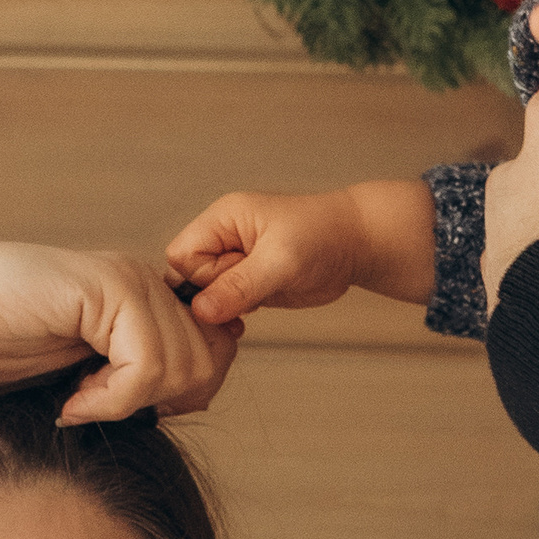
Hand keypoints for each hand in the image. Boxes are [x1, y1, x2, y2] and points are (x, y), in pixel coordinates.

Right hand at [0, 237, 241, 423]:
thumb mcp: (77, 371)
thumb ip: (134, 374)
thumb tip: (197, 400)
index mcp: (141, 298)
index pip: (212, 353)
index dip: (175, 398)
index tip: (110, 410)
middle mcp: (143, 282)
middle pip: (208, 363)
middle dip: (157, 403)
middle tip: (92, 406)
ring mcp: (128, 280)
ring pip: (184, 367)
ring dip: (128, 403)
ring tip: (75, 400)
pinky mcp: (107, 289)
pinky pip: (147, 368)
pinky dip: (110, 401)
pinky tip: (68, 399)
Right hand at [166, 181, 438, 317]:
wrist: (357, 245)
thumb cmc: (323, 237)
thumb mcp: (281, 261)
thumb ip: (239, 285)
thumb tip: (201, 311)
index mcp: (222, 219)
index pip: (181, 254)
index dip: (200, 278)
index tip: (233, 282)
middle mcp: (223, 240)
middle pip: (188, 278)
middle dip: (210, 297)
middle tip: (245, 300)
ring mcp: (234, 263)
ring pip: (203, 296)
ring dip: (220, 311)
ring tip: (251, 309)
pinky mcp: (247, 284)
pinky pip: (222, 306)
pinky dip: (230, 317)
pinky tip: (248, 319)